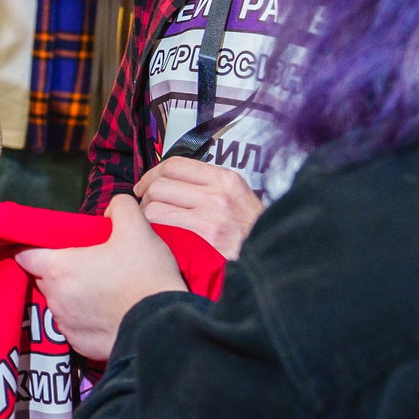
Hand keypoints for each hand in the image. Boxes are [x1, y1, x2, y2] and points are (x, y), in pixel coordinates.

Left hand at [15, 195, 185, 364]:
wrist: (164, 328)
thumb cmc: (146, 276)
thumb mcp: (138, 229)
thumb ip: (120, 207)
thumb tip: (111, 210)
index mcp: (59, 268)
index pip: (25, 255)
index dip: (33, 246)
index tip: (49, 243)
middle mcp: (55, 299)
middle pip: (44, 278)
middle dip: (59, 270)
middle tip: (87, 263)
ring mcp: (66, 326)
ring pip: (61, 303)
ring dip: (73, 295)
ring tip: (102, 289)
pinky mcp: (79, 346)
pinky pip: (75, 327)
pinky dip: (86, 319)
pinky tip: (108, 313)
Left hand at [134, 156, 264, 259]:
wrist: (274, 254)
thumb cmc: (252, 230)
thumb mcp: (238, 197)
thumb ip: (211, 186)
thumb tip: (175, 182)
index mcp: (226, 177)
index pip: (176, 164)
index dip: (153, 173)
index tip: (145, 185)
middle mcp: (218, 190)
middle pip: (162, 181)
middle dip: (145, 193)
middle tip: (145, 206)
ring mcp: (212, 212)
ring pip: (156, 201)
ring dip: (146, 212)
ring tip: (150, 222)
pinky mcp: (207, 233)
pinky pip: (161, 221)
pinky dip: (152, 226)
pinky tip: (156, 234)